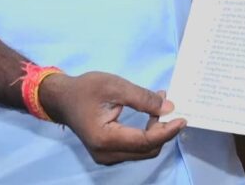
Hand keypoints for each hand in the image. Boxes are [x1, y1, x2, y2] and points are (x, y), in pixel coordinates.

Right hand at [38, 71, 183, 164]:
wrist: (62, 99)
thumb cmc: (86, 89)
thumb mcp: (116, 87)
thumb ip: (143, 98)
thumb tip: (168, 107)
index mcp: (106, 139)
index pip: (146, 141)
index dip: (167, 131)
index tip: (182, 118)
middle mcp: (106, 154)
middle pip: (147, 150)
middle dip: (164, 131)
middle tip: (171, 107)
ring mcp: (106, 156)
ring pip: (142, 151)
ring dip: (156, 132)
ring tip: (160, 106)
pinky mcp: (108, 152)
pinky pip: (134, 148)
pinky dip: (147, 134)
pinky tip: (150, 115)